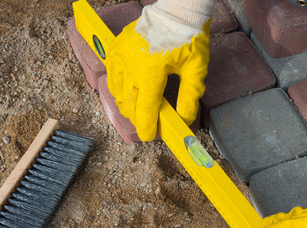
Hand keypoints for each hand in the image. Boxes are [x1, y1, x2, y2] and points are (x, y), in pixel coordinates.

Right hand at [105, 0, 212, 140]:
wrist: (175, 11)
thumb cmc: (188, 38)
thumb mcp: (196, 70)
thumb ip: (190, 97)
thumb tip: (184, 120)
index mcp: (151, 72)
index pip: (144, 109)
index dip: (146, 127)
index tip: (148, 137)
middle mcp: (131, 66)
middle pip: (128, 104)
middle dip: (138, 118)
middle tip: (149, 124)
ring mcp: (120, 56)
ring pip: (117, 92)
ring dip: (127, 105)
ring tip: (139, 110)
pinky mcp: (115, 48)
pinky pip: (111, 76)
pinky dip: (118, 88)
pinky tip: (129, 92)